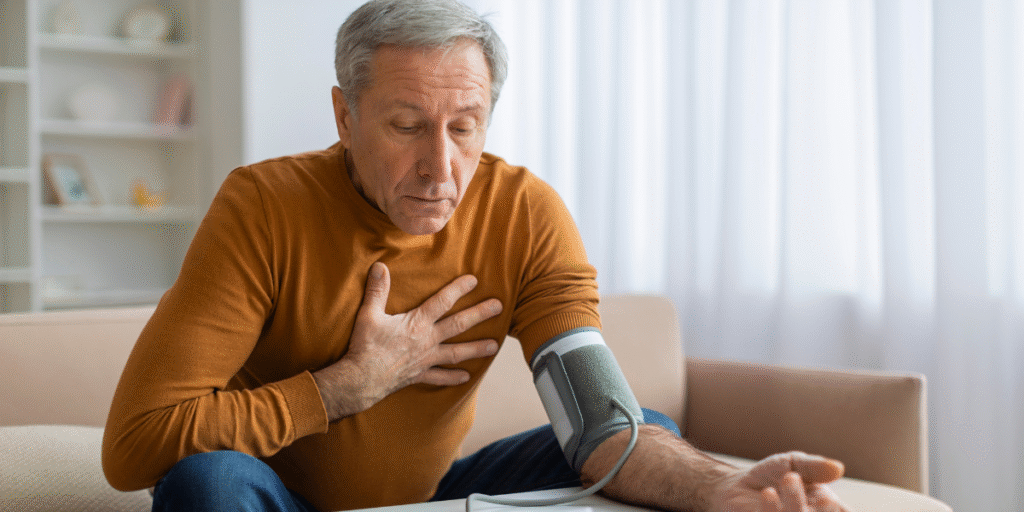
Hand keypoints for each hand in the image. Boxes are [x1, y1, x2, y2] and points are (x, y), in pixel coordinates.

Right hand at [313, 262, 502, 420]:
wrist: (360, 380)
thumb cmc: (365, 346)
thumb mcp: (368, 314)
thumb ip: (377, 290)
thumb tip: (379, 267)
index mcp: (417, 323)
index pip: (442, 301)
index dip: (459, 289)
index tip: (475, 280)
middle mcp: (427, 340)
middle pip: (458, 325)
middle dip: (480, 314)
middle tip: (499, 307)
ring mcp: (426, 360)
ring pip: (456, 353)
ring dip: (476, 348)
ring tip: (495, 346)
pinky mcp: (419, 375)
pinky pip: (440, 377)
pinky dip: (453, 377)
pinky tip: (467, 377)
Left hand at [711, 452, 850, 511]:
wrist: (738, 483)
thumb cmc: (772, 474)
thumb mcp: (795, 463)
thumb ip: (814, 466)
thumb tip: (838, 468)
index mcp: (826, 508)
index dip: (836, 509)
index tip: (829, 498)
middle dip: (824, 509)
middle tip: (815, 488)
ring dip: (796, 502)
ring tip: (789, 477)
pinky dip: (772, 508)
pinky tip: (768, 493)